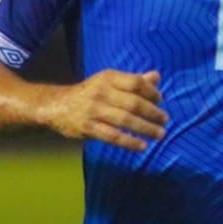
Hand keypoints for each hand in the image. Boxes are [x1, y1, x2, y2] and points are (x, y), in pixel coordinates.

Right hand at [44, 69, 167, 150]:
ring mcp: (94, 111)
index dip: (151, 92)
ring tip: (160, 134)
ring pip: (125, 120)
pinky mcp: (88, 128)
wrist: (57, 106)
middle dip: (153, 112)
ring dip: (146, 128)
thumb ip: (133, 80)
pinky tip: (142, 146)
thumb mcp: (109, 81)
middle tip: (165, 120)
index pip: (136, 83)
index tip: (161, 100)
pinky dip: (129, 142)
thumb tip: (157, 77)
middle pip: (133, 103)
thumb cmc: (90, 92)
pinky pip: (113, 136)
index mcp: (108, 78)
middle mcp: (101, 92)